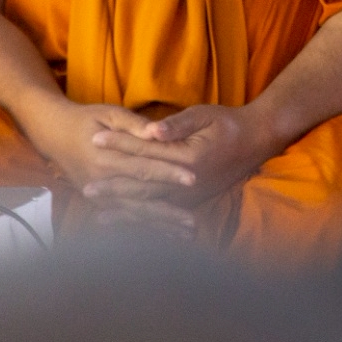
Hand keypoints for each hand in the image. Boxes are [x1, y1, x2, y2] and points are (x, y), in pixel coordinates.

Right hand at [18, 98, 199, 234]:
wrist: (55, 133)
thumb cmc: (86, 120)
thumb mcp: (109, 113)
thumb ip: (133, 124)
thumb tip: (157, 132)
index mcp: (105, 158)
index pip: (143, 168)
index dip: (168, 173)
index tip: (193, 179)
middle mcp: (100, 181)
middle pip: (140, 197)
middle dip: (168, 211)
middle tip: (194, 222)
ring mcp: (97, 195)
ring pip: (133, 214)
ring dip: (160, 226)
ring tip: (186, 235)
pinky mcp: (96, 203)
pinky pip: (123, 218)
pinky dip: (144, 227)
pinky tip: (165, 236)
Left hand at [84, 103, 280, 213]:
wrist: (256, 141)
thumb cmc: (228, 124)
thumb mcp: (204, 115)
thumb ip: (177, 125)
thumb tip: (151, 130)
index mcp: (186, 159)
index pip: (144, 150)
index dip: (118, 144)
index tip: (94, 139)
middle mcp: (186, 184)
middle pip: (142, 186)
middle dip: (113, 188)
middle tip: (85, 190)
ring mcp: (190, 197)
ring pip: (151, 206)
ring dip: (124, 211)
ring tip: (98, 216)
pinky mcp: (193, 202)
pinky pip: (164, 216)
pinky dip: (144, 222)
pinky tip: (128, 226)